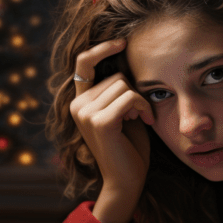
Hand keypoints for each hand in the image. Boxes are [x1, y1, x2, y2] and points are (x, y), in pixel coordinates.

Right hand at [70, 39, 153, 199]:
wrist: (126, 181)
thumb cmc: (129, 147)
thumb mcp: (121, 112)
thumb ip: (118, 91)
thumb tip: (127, 60)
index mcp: (79, 101)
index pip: (84, 63)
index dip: (101, 48)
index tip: (123, 42)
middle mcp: (77, 105)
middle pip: (115, 76)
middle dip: (133, 92)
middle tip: (137, 115)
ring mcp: (86, 113)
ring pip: (123, 85)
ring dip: (140, 101)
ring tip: (139, 120)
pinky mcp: (100, 121)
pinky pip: (130, 97)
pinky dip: (143, 108)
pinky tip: (145, 122)